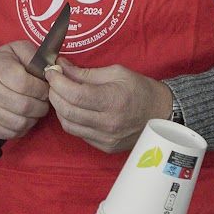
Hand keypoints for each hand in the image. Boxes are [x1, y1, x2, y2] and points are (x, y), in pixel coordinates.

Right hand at [0, 42, 50, 139]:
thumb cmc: (0, 65)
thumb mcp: (17, 50)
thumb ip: (36, 56)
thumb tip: (53, 70)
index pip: (25, 85)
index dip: (42, 90)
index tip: (46, 89)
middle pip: (24, 106)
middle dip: (41, 106)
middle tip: (43, 101)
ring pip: (19, 122)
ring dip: (33, 119)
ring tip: (34, 110)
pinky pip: (10, 133)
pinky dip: (22, 128)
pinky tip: (23, 118)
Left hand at [46, 61, 173, 152]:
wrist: (162, 113)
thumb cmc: (140, 89)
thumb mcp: (116, 72)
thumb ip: (86, 73)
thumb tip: (61, 66)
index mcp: (113, 101)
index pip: (74, 95)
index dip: (57, 82)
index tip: (51, 72)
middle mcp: (108, 123)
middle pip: (67, 111)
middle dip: (54, 94)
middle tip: (53, 82)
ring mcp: (106, 138)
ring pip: (68, 125)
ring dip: (59, 108)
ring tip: (61, 95)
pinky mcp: (105, 147)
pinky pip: (78, 133)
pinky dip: (70, 120)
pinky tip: (74, 109)